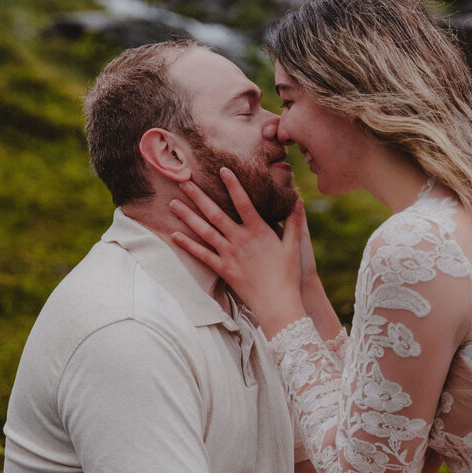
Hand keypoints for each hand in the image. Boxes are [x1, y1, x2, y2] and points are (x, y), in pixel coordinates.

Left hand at [169, 168, 306, 335]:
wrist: (277, 302)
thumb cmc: (287, 275)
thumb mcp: (294, 246)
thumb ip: (294, 222)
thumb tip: (298, 200)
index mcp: (259, 231)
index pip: (243, 202)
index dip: (233, 185)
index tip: (222, 170)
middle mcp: (241, 240)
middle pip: (216, 214)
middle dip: (199, 196)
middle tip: (184, 181)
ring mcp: (230, 255)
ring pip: (205, 231)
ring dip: (188, 216)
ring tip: (173, 203)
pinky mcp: (223, 270)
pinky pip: (202, 255)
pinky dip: (188, 245)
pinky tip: (175, 234)